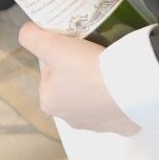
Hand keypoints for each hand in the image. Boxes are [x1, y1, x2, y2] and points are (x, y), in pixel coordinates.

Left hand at [18, 24, 138, 134]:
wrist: (131, 87)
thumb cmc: (87, 67)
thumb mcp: (52, 45)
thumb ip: (31, 36)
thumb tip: (27, 32)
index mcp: (49, 102)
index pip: (50, 72)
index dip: (61, 56)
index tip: (76, 49)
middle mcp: (69, 119)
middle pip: (70, 86)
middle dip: (79, 72)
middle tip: (94, 55)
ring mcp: (96, 126)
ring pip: (93, 99)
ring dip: (98, 86)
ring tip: (110, 69)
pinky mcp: (121, 127)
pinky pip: (116, 109)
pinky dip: (118, 98)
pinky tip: (124, 85)